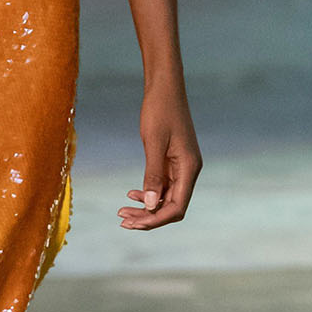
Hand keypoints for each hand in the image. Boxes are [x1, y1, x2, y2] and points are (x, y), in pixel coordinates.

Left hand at [119, 89, 201, 231]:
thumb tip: (151, 206)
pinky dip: (148, 193)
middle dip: (148, 217)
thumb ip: (153, 175)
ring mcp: (181, 167)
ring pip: (165, 198)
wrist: (164, 88)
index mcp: (189, 168)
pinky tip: (131, 194)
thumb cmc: (159, 110)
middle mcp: (189, 171)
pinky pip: (162, 185)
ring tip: (122, 212)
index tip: (133, 223)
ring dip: (146, 207)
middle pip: (171, 207)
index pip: (177, 207)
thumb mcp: (153, 143)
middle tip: (122, 220)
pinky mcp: (173, 162)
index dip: (156, 219)